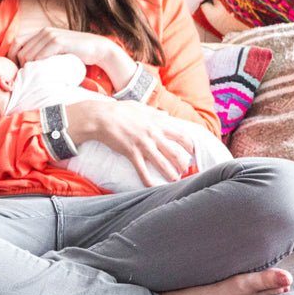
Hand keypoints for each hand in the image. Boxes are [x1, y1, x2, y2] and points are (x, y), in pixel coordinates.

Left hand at [8, 27, 135, 88]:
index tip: (16, 70)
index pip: (16, 42)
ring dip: (28, 68)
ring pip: (28, 54)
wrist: (97, 49)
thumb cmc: (76, 54)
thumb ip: (42, 53)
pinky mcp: (58, 42)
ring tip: (33, 78)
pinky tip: (42, 74)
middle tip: (24, 77)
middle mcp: (44, 32)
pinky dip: (37, 66)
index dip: (11, 57)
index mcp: (41, 32)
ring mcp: (50, 35)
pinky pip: (40, 56)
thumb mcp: (55, 51)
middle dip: (18, 65)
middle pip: (19, 49)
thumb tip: (24, 66)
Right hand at [66, 100, 194, 186]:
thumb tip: (166, 115)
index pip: (181, 135)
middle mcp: (153, 134)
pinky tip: (153, 187)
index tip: (193, 152)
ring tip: (175, 180)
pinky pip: (142, 170)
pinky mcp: (131, 153)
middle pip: (175, 152)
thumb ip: (155, 112)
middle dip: (183, 163)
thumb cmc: (119, 110)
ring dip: (171, 174)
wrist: (100, 117)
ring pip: (162, 163)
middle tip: (185, 170)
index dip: (190, 145)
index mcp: (157, 122)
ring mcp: (143, 144)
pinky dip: (148, 180)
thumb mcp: (139, 106)